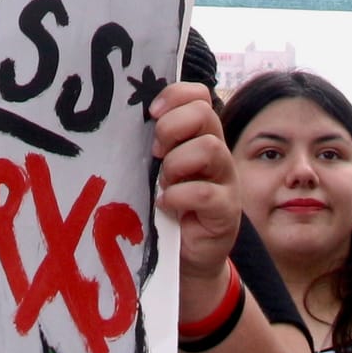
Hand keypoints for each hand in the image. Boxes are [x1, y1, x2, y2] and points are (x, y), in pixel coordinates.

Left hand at [150, 81, 238, 288]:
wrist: (187, 257)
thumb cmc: (168, 206)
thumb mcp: (158, 169)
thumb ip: (154, 145)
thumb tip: (125, 120)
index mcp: (200, 135)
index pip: (199, 95)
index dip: (174, 96)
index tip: (151, 114)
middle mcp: (217, 152)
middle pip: (204, 113)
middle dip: (171, 128)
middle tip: (156, 153)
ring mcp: (226, 180)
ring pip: (209, 148)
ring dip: (176, 164)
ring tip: (164, 183)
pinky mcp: (226, 211)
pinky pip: (204, 193)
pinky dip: (178, 197)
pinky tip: (166, 206)